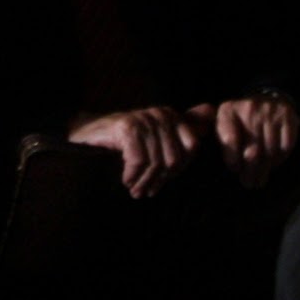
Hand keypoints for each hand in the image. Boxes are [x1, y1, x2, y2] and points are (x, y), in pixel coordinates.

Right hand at [68, 105, 209, 198]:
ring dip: (145, 181)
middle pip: (174, 158)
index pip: (191, 148)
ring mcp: (143, 118)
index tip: (163, 179)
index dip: (179, 168)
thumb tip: (211, 109)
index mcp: (172, 115)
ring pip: (157, 162)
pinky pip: (139, 160)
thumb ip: (185, 125)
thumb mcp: (159, 135)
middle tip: (147, 190)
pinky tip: (126, 180)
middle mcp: (160, 113)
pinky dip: (132, 175)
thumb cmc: (126, 141)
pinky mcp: (127, 127)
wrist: (87, 136)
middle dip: (161, 179)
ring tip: (136, 191)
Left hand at [215, 94, 299, 188]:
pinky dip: (280, 159)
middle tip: (249, 183)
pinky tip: (273, 164)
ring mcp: (270, 113)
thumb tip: (236, 167)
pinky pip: (285, 146)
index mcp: (228, 110)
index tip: (235, 169)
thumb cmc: (241, 119)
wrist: (266, 100)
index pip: (229, 137)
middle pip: (252, 148)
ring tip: (260, 179)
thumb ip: (225, 141)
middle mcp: (249, 109)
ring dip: (265, 168)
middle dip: (250, 169)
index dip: (232, 156)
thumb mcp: (225, 124)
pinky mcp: (287, 118)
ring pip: (269, 150)